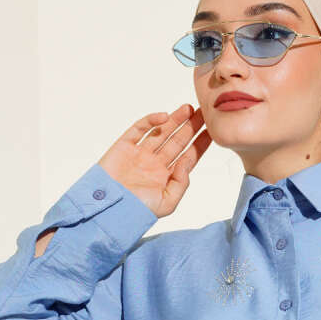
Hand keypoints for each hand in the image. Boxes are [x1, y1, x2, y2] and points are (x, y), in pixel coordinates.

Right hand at [98, 103, 211, 218]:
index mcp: (166, 177)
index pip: (187, 157)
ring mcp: (140, 153)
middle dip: (190, 127)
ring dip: (175, 120)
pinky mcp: (125, 146)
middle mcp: (155, 164)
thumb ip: (181, 183)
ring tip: (189, 108)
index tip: (212, 132)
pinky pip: (139, 129)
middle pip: (177, 141)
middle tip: (204, 113)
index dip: (199, 144)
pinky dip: (151, 121)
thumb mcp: (167, 203)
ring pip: (161, 132)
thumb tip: (186, 162)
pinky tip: (164, 116)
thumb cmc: (136, 210)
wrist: (109, 208)